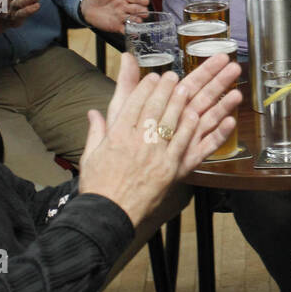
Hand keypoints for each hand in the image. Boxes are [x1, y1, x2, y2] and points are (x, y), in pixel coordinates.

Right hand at [79, 51, 241, 226]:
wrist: (108, 215)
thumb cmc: (98, 186)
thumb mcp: (90, 155)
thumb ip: (96, 130)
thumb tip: (93, 112)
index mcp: (118, 135)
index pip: (135, 103)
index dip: (146, 87)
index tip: (155, 76)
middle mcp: (138, 141)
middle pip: (156, 107)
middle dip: (167, 88)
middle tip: (175, 76)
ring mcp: (157, 155)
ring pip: (172, 122)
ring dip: (183, 103)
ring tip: (190, 87)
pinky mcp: (171, 170)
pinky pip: (186, 145)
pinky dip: (194, 130)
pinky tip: (199, 116)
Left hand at [80, 0, 150, 34]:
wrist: (85, 6)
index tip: (145, 1)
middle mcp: (126, 6)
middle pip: (139, 9)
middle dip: (143, 11)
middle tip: (142, 12)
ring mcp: (122, 17)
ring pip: (135, 20)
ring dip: (138, 21)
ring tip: (137, 21)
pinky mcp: (117, 26)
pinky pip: (126, 30)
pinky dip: (131, 32)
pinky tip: (131, 31)